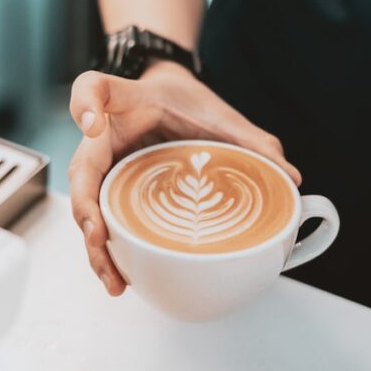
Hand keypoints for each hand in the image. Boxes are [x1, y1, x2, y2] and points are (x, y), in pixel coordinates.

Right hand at [69, 62, 301, 294]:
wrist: (173, 102)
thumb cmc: (188, 102)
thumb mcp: (221, 113)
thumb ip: (253, 139)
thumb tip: (290, 177)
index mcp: (126, 104)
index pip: (93, 89)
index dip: (88, 105)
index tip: (94, 124)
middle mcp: (104, 139)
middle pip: (80, 173)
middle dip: (87, 212)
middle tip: (101, 240)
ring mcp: (106, 169)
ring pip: (87, 208)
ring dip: (96, 248)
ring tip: (115, 281)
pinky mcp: (115, 194)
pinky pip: (107, 223)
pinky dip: (111, 252)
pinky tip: (123, 279)